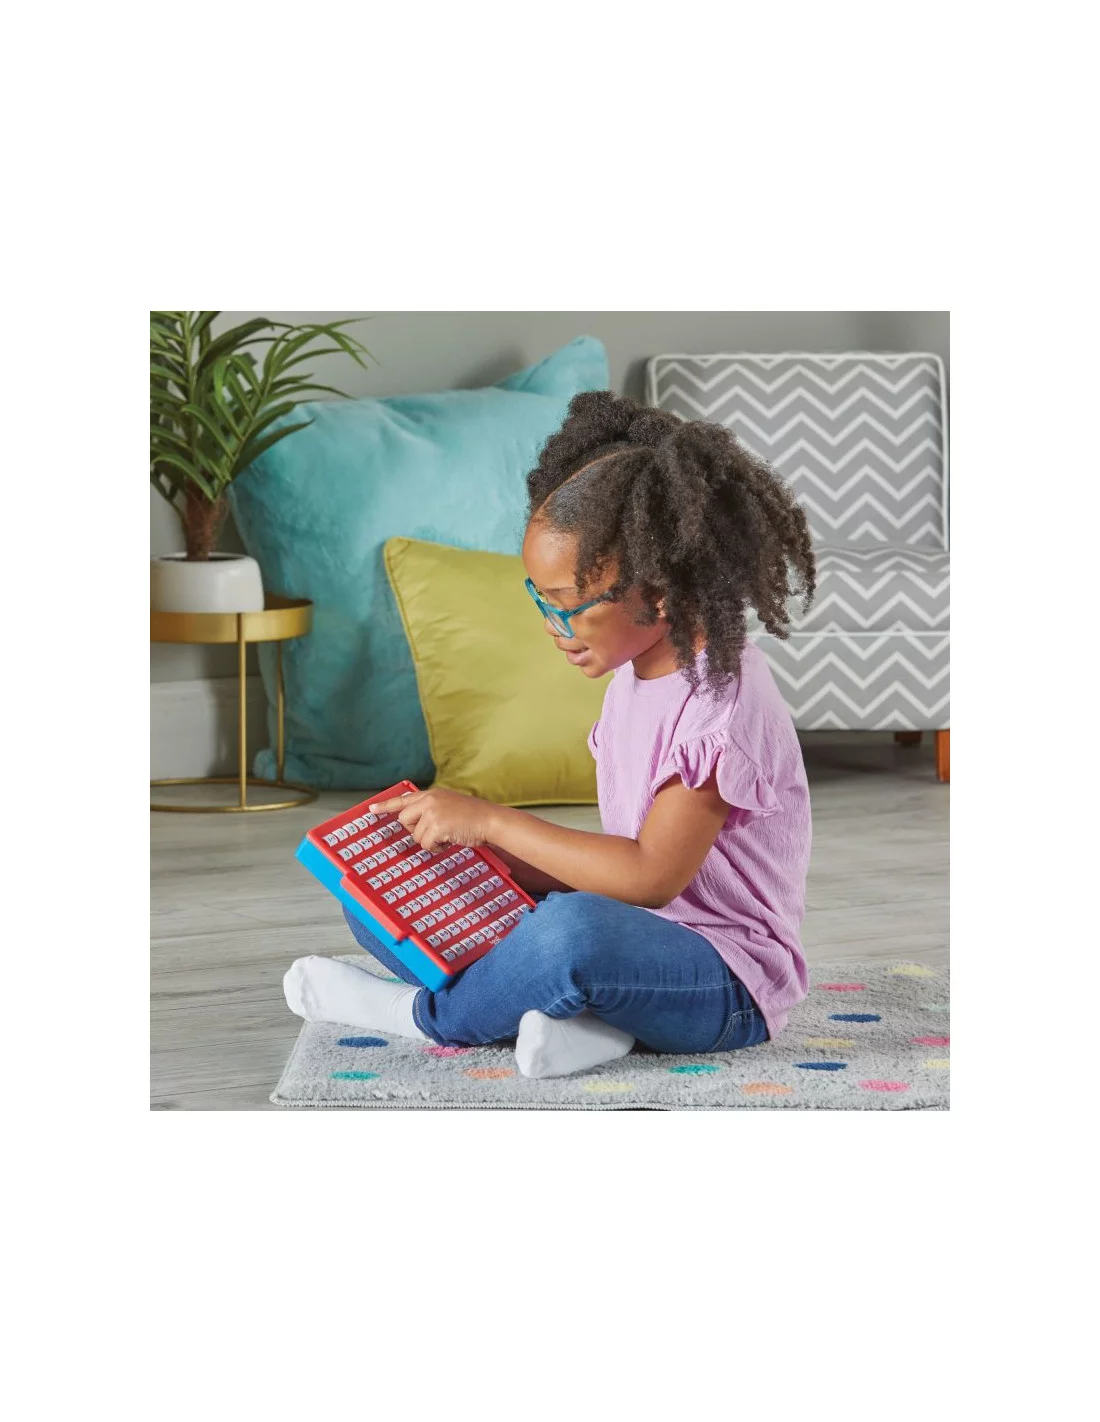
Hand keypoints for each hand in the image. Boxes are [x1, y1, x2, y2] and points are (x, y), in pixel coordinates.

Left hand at [367, 787, 500, 852]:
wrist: (491, 820)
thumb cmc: (474, 818)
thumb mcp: (450, 806)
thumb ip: (432, 810)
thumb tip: (416, 824)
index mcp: (432, 794)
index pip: (403, 799)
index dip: (385, 805)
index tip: (371, 809)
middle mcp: (429, 800)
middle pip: (404, 820)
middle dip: (414, 831)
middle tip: (433, 834)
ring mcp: (432, 812)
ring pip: (416, 835)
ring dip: (430, 842)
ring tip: (448, 837)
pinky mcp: (436, 825)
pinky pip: (426, 844)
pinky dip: (436, 848)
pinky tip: (449, 843)